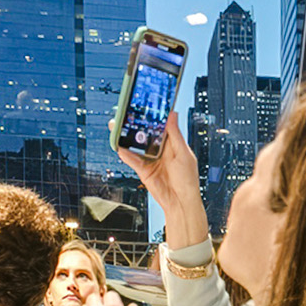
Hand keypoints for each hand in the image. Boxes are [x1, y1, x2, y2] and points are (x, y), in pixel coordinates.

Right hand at [115, 114, 206, 249]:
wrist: (181, 202)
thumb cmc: (188, 179)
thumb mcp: (183, 153)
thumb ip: (175, 134)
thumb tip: (173, 114)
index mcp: (172, 143)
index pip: (160, 125)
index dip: (153, 115)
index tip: (145, 104)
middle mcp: (160, 149)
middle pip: (145, 133)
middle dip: (136, 124)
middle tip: (125, 113)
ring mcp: (150, 159)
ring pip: (136, 145)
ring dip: (126, 136)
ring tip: (117, 126)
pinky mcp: (143, 170)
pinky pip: (132, 159)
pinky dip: (125, 153)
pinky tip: (118, 146)